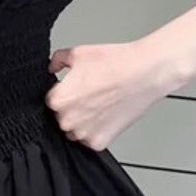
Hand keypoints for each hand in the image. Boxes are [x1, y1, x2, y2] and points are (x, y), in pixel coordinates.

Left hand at [44, 40, 176, 150]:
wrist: (144, 74)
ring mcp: (84, 134)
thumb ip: (58, 60)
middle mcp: (67, 120)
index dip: (63, 91)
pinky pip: (90, 139)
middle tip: (89, 94)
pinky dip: (96, 130)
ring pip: (74, 130)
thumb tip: (52, 67)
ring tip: (99, 103)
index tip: (74, 87)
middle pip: (61, 116)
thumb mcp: (78, 53)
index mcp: (58, 100)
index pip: (50, 100)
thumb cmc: (115, 63)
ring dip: (82, 120)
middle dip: (71, 107)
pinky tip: (106, 113)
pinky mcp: (100, 142)